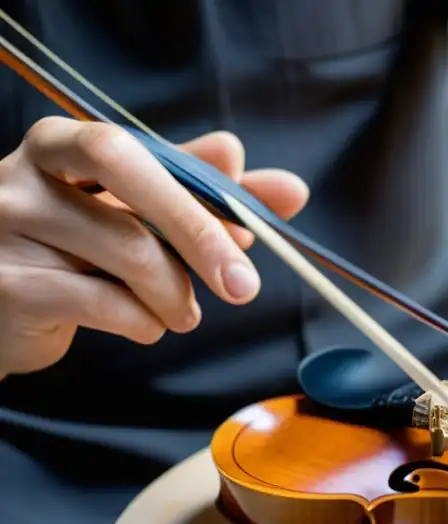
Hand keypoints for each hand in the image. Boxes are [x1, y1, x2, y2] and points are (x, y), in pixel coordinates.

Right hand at [0, 118, 308, 376]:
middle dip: (201, 244)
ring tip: (181, 311)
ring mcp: (7, 233)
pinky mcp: (9, 288)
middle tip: (243, 287)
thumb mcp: (141, 210)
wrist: (6, 305)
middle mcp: (21, 179)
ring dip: (176, 296)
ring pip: (130, 260)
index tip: (257, 224)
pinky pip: (107, 305)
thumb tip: (290, 189)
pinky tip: (145, 323)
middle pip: (130, 204)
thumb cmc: (82, 249)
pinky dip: (146, 322)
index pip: (132, 152)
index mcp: (59, 145)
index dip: (198, 191)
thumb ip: (211, 195)